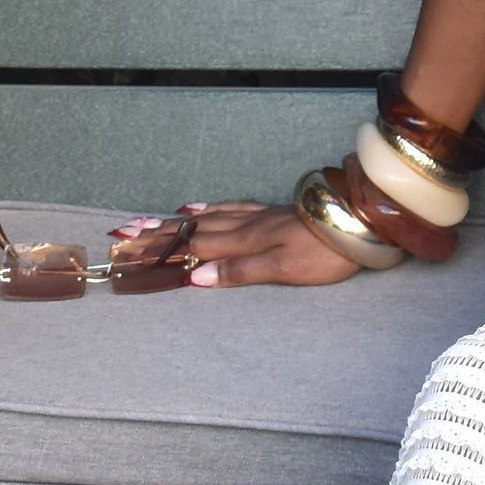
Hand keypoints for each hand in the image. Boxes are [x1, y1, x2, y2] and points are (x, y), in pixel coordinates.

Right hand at [141, 203, 359, 288]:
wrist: (361, 220)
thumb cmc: (325, 252)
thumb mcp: (283, 269)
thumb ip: (239, 272)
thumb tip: (196, 276)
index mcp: (245, 242)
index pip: (193, 248)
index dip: (159, 250)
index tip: (127, 250)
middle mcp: (246, 226)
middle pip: (194, 232)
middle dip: (158, 235)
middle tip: (124, 234)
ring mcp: (259, 217)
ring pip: (209, 219)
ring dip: (177, 223)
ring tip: (149, 221)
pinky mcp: (273, 213)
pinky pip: (231, 208)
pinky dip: (210, 209)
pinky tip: (200, 208)